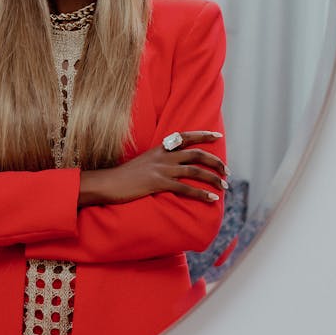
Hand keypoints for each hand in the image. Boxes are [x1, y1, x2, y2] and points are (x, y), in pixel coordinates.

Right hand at [78, 130, 227, 208]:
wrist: (108, 182)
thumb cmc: (124, 175)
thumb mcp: (143, 161)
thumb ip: (159, 160)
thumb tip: (173, 165)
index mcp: (160, 148)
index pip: (185, 137)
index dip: (203, 135)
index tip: (218, 136)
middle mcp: (164, 156)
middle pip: (196, 155)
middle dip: (215, 162)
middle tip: (227, 171)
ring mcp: (162, 169)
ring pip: (195, 171)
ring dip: (213, 179)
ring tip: (225, 186)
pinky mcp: (159, 184)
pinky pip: (186, 189)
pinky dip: (202, 194)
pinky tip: (212, 199)